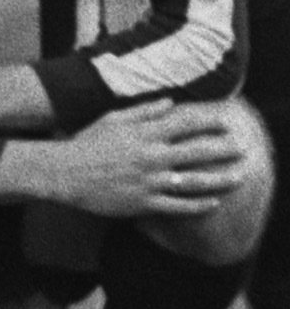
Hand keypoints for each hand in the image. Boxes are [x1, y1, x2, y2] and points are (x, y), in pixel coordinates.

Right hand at [53, 98, 245, 216]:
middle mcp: (151, 155)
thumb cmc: (88, 142)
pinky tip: (213, 203)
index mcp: (144, 132)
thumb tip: (169, 102)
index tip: (225, 121)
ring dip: (219, 179)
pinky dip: (197, 205)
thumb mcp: (114, 118)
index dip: (208, 122)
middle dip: (222, 149)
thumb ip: (143, 110)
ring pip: (192, 180)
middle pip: (195, 151)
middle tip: (242, 148)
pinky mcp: (143, 202)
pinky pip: (177, 205)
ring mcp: (149, 180)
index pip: (184, 123)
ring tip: (238, 177)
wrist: (66, 172)